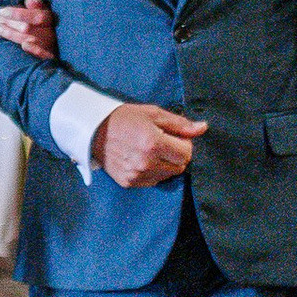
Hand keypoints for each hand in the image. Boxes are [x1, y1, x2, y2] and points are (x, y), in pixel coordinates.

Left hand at [0, 0, 58, 61]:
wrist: (59, 43)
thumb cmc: (45, 25)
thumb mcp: (43, 12)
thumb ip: (37, 5)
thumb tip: (30, 0)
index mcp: (49, 18)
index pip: (34, 16)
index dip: (17, 13)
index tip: (0, 10)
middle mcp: (50, 31)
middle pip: (27, 27)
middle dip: (8, 23)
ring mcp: (49, 45)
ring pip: (27, 39)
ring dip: (10, 34)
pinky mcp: (48, 56)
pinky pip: (44, 54)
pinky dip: (34, 50)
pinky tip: (24, 46)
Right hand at [90, 103, 207, 187]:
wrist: (94, 130)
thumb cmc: (125, 118)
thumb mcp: (153, 114)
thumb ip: (180, 124)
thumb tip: (203, 128)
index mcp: (154, 143)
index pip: (187, 154)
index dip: (185, 144)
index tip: (175, 137)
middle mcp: (146, 163)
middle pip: (179, 167)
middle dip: (176, 155)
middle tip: (163, 142)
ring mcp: (137, 175)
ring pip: (167, 176)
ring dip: (165, 164)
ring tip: (151, 150)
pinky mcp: (129, 183)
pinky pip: (152, 181)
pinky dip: (152, 172)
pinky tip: (142, 159)